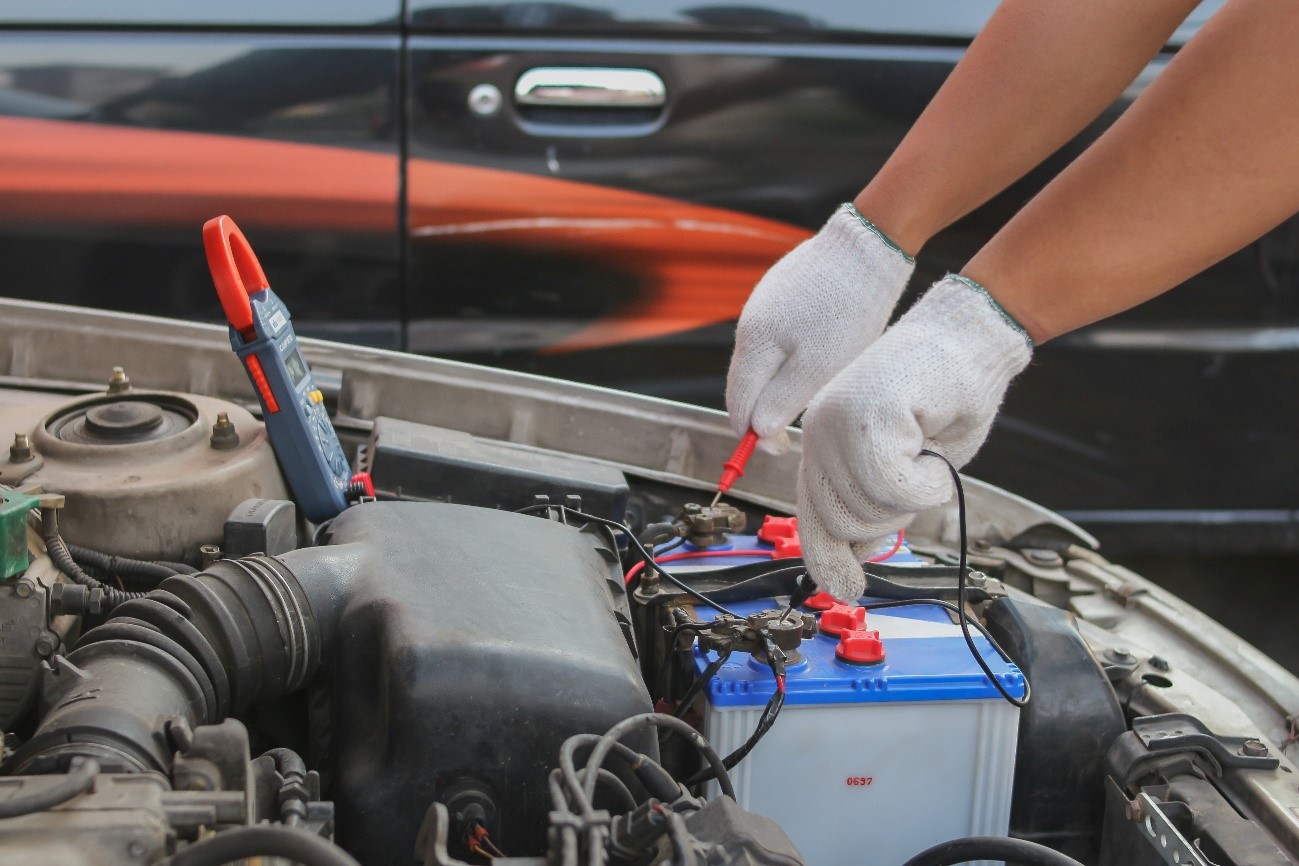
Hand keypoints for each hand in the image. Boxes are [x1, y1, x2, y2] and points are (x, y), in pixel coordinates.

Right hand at [726, 204, 913, 451]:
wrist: (867, 246)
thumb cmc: (849, 310)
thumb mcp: (820, 366)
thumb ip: (783, 400)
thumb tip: (757, 430)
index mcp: (753, 344)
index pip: (738, 403)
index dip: (753, 435)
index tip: (779, 450)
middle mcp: (748, 324)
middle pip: (742, 383)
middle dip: (758, 413)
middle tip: (785, 436)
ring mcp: (762, 304)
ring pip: (757, 360)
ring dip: (769, 386)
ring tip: (797, 401)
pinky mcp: (780, 291)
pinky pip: (772, 336)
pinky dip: (780, 360)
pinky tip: (805, 362)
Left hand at [796, 275, 1032, 599]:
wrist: (971, 340)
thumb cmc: (944, 397)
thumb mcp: (909, 467)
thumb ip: (879, 506)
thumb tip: (861, 552)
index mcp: (824, 445)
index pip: (812, 516)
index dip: (828, 558)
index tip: (846, 589)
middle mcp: (818, 433)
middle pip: (840, 522)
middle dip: (889, 522)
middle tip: (923, 484)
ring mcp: (835, 422)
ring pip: (867, 508)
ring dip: (915, 498)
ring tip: (929, 455)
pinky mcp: (864, 416)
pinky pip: (891, 486)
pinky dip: (925, 484)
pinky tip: (933, 453)